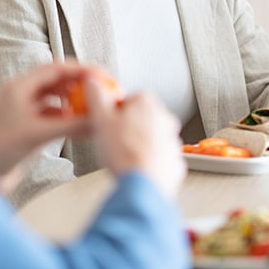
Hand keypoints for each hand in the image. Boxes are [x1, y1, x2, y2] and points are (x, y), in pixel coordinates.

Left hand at [0, 61, 92, 191]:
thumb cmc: (1, 150)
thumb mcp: (39, 134)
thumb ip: (70, 126)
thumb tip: (99, 121)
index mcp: (19, 87)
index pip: (55, 69)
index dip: (80, 69)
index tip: (100, 74)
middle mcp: (22, 94)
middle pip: (57, 79)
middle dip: (79, 83)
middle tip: (101, 88)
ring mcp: (25, 108)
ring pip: (55, 96)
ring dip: (73, 99)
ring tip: (91, 105)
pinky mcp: (29, 123)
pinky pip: (53, 112)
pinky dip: (66, 115)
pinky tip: (77, 123)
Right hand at [86, 78, 184, 198]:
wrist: (142, 185)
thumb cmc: (124, 152)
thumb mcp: (101, 119)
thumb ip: (97, 97)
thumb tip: (94, 83)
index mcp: (148, 104)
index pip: (131, 98)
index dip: (116, 111)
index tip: (108, 121)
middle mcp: (165, 120)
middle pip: (143, 119)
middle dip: (128, 128)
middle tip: (113, 140)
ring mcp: (172, 142)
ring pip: (152, 139)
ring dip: (139, 145)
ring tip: (122, 157)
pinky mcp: (174, 163)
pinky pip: (159, 159)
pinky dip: (148, 163)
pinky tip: (134, 169)